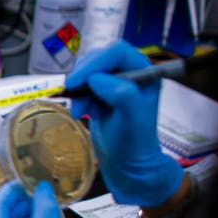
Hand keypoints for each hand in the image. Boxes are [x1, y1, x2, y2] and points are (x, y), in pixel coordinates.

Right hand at [66, 41, 183, 206]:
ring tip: (80, 111)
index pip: (116, 52)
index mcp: (145, 72)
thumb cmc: (134, 144)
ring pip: (87, 71)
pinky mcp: (100, 94)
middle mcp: (130, 73)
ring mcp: (114, 83)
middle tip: (73, 95)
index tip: (76, 82)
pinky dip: (76, 97)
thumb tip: (98, 79)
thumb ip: (121, 94)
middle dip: (83, 77)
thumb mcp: (132, 119)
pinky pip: (82, 86)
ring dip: (78, 89)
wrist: (127, 165)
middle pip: (99, 58)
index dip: (95, 63)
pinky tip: (81, 112)